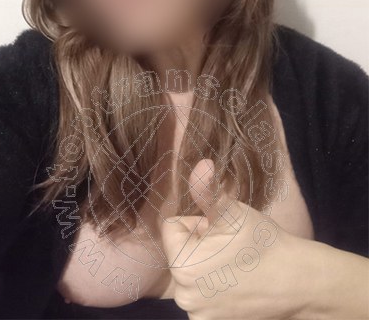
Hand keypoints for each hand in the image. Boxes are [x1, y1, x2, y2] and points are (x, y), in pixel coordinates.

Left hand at [160, 159, 320, 319]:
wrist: (297, 282)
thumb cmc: (262, 243)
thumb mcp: (232, 211)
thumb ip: (207, 190)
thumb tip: (200, 164)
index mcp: (182, 265)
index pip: (172, 228)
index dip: (197, 222)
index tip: (220, 230)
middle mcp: (183, 296)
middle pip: (181, 252)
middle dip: (201, 245)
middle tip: (230, 248)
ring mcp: (198, 314)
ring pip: (192, 273)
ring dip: (208, 266)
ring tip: (236, 265)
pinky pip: (203, 294)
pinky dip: (216, 287)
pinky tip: (238, 284)